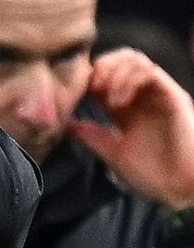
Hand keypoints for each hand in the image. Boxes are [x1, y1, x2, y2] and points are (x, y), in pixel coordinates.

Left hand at [69, 47, 193, 209]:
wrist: (181, 188)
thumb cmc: (154, 175)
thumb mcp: (113, 154)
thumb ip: (91, 136)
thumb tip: (66, 125)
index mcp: (127, 107)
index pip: (106, 75)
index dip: (89, 77)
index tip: (76, 93)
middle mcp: (143, 97)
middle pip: (121, 59)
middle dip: (101, 66)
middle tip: (90, 87)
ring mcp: (158, 95)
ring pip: (135, 60)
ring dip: (114, 72)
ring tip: (105, 97)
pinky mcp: (173, 96)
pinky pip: (151, 72)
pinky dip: (130, 79)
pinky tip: (118, 101)